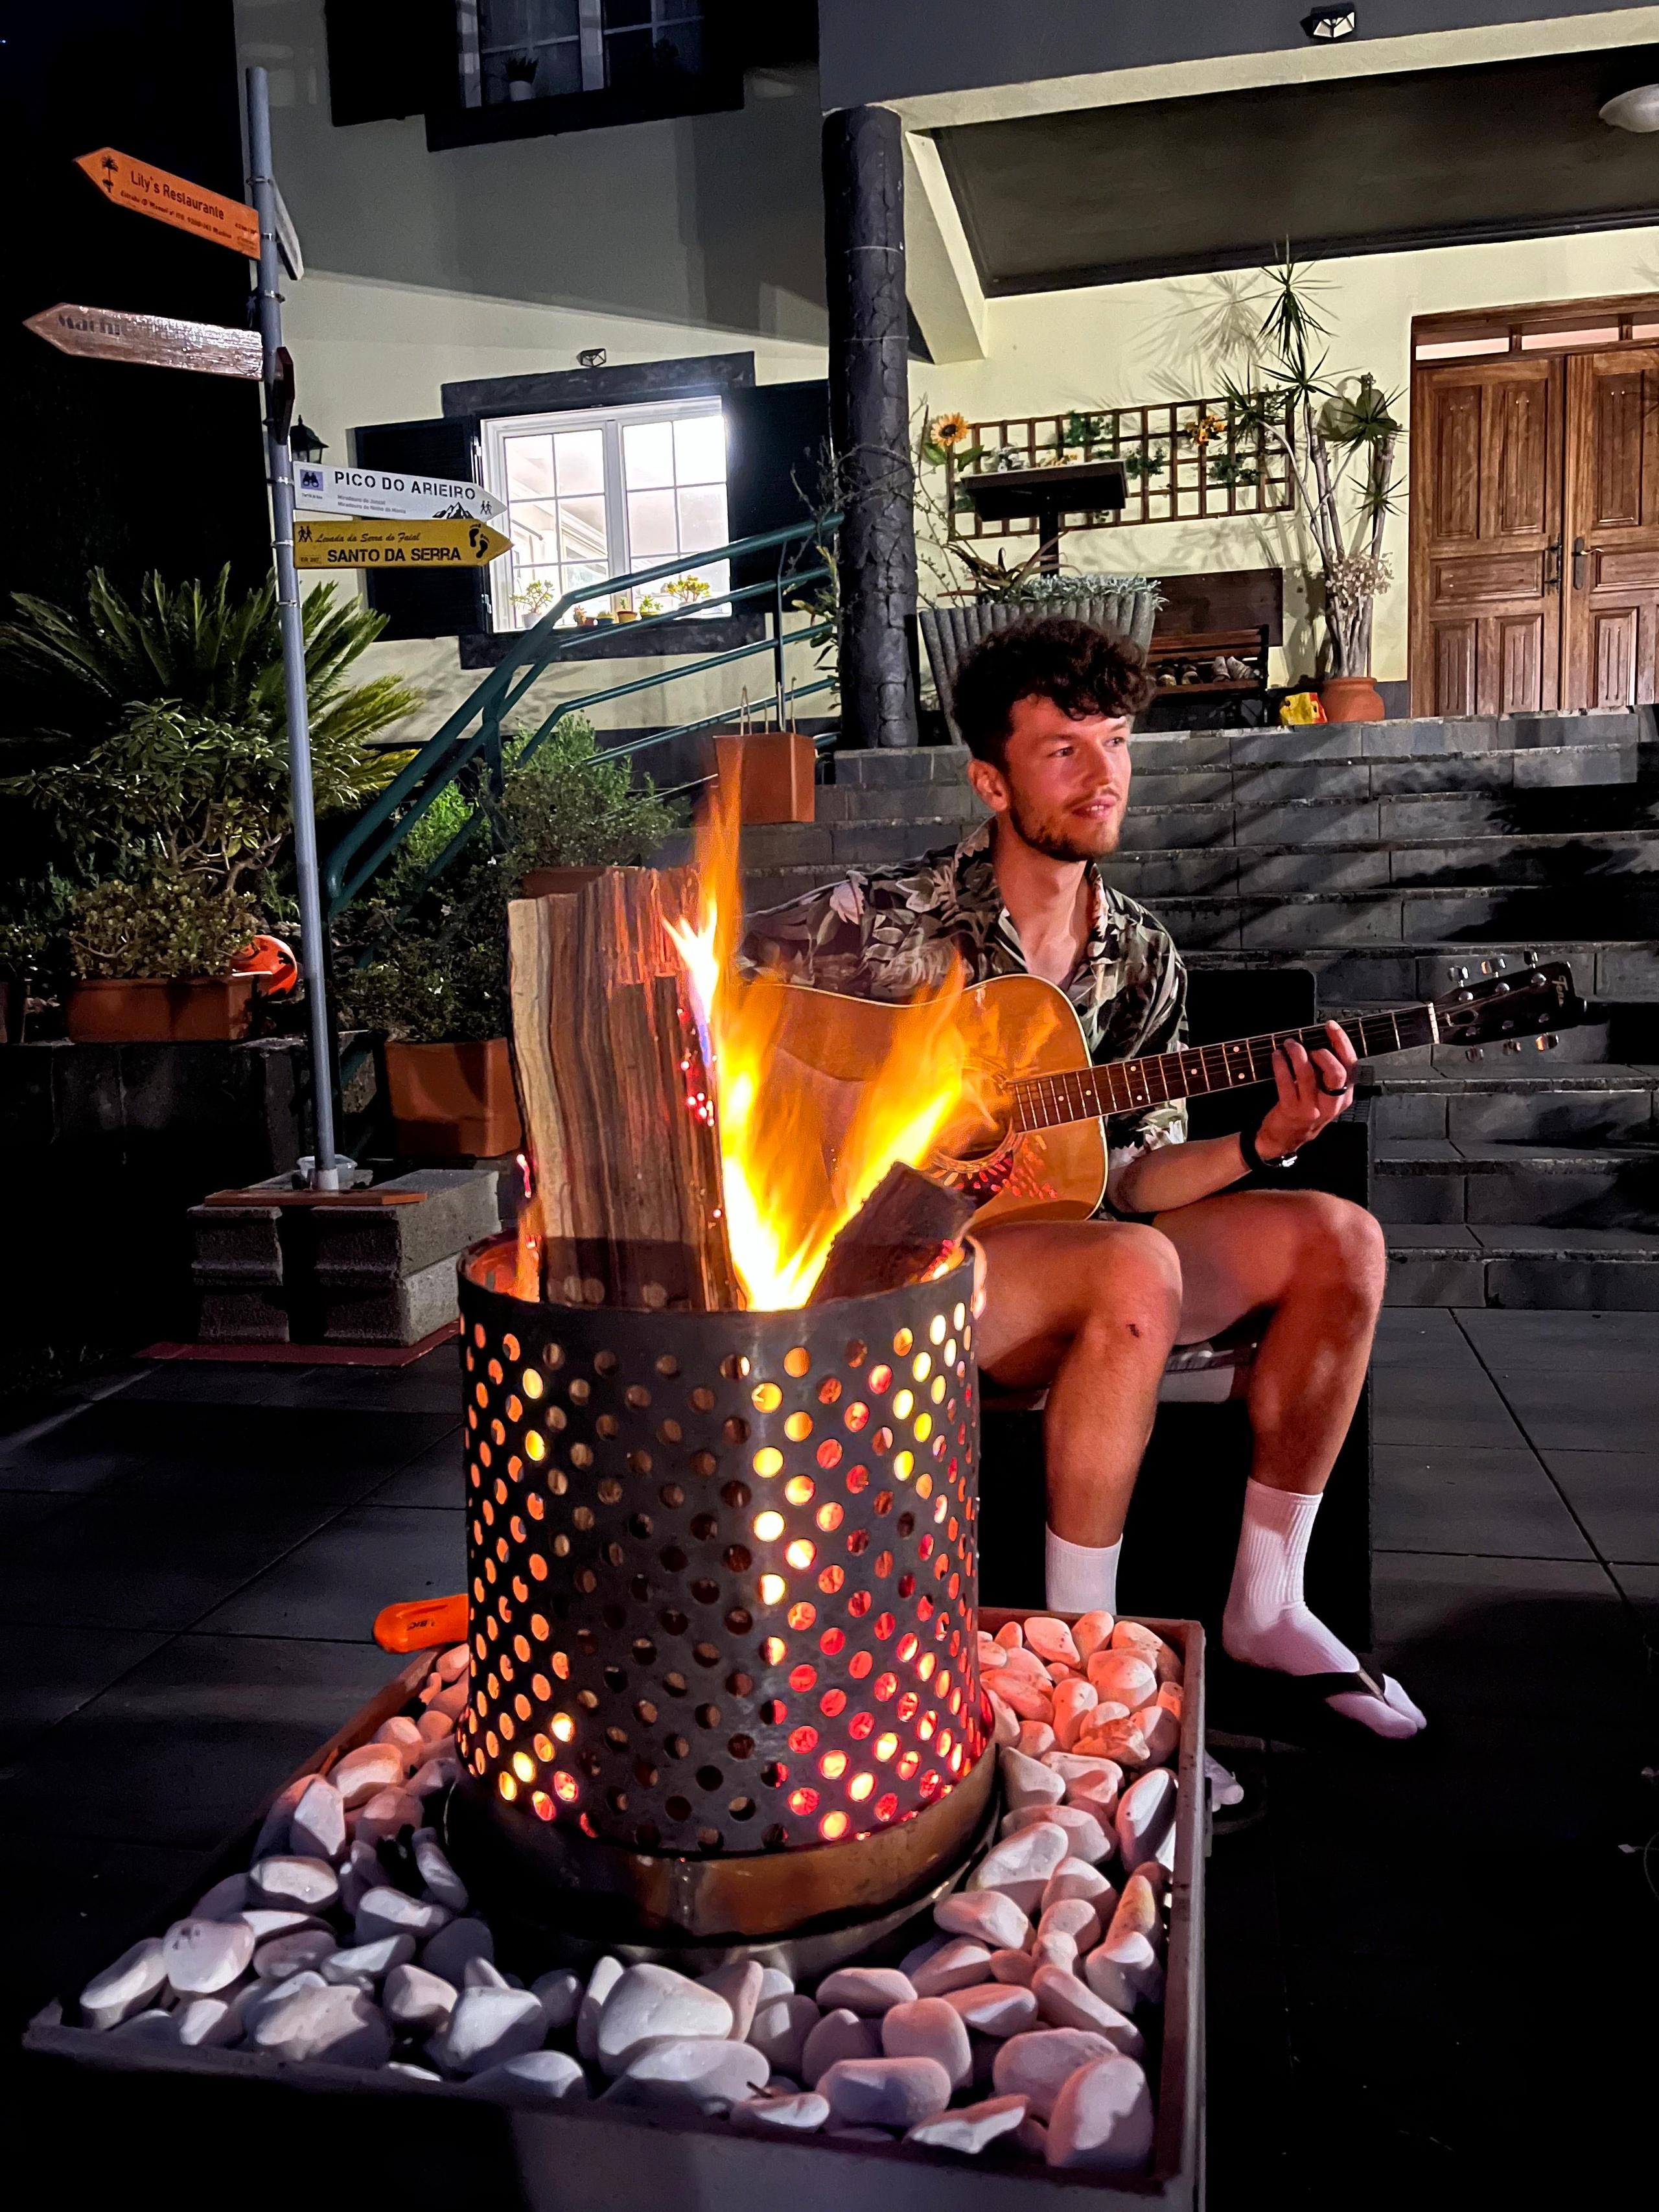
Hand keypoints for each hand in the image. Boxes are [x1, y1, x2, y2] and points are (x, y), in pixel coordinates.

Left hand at [1254, 1021, 1357, 1161]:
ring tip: (1289, 1045)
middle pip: (1337, 1072)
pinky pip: (1286, 1081)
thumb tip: (1321, 1040)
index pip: (1351, 1065)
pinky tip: (1277, 1056)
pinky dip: (1280, 1064)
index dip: (1342, 1042)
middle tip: (1309, 1046)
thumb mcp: (1326, 1096)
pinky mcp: (1292, 1110)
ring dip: (1297, 1053)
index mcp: (1344, 1096)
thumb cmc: (1306, 1111)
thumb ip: (1327, 1072)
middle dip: (1323, 1052)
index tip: (1331, 1026)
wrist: (1285, 1139)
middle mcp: (1332, 1103)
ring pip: (1309, 1073)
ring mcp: (1312, 1108)